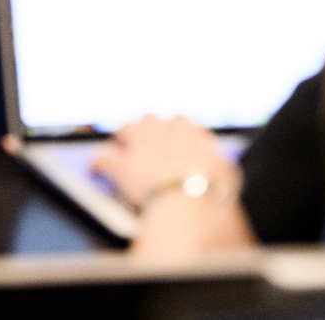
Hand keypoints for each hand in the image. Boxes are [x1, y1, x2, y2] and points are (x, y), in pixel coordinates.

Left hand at [93, 115, 255, 254]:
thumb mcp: (228, 175)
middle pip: (150, 120)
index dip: (175, 132)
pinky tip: (96, 168)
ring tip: (120, 141)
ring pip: (126, 128)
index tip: (175, 141)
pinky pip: (104, 157)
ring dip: (123, 136)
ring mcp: (141, 145)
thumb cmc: (213, 191)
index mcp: (190, 130)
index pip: (180, 123)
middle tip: (146, 138)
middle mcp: (163, 130)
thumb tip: (225, 171)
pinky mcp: (123, 164)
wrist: (190, 202)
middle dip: (147, 129)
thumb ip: (221, 166)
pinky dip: (99, 163)